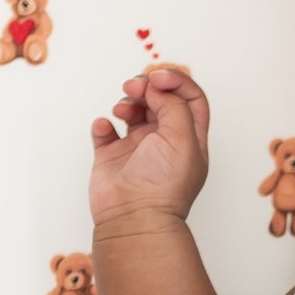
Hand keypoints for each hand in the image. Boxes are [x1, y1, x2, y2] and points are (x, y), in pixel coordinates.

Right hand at [88, 66, 210, 227]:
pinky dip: (103, 124)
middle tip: (135, 88)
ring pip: (134, 110)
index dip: (176, 81)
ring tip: (123, 112)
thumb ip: (174, 106)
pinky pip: (105, 130)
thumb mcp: (183, 139)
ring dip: (127, 102)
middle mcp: (166, 141)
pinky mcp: (112, 156)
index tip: (158, 77)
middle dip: (147, 86)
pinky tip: (106, 129)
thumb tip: (157, 88)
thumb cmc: (164, 186)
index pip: (190, 98)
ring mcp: (138, 148)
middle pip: (160, 99)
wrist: (134, 217)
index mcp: (189, 138)